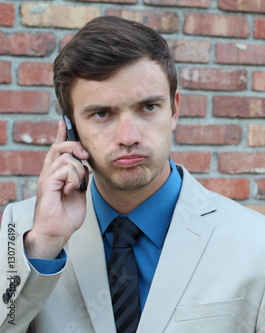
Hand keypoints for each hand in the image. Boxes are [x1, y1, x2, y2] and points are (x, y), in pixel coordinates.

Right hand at [24, 120, 88, 259]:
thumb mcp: (80, 191)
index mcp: (57, 173)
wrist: (58, 231)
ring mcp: (47, 177)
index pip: (57, 148)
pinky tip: (70, 190)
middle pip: (60, 146)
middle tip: (86, 157)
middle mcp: (49, 172)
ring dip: (77, 171)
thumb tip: (86, 166)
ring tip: (74, 186)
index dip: (61, 134)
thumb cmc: (67, 215)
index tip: (64, 121)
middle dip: (76, 147)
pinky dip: (72, 179)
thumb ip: (81, 177)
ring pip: (67, 158)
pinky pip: (64, 169)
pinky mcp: (47, 184)